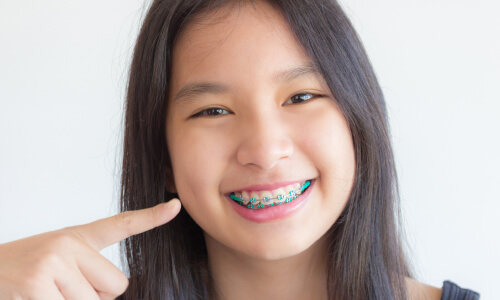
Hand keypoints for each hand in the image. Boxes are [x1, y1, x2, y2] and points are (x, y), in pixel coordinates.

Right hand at [0, 198, 180, 299]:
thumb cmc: (26, 271)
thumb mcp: (58, 261)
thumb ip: (88, 271)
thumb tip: (115, 290)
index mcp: (77, 237)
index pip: (121, 224)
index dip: (152, 217)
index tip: (175, 205)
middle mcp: (69, 244)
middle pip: (118, 286)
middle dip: (97, 297)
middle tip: (64, 290)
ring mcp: (53, 262)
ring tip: (49, 294)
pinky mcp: (37, 284)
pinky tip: (37, 298)